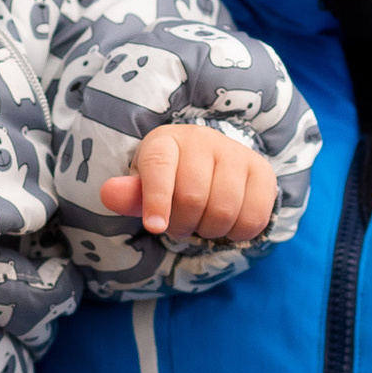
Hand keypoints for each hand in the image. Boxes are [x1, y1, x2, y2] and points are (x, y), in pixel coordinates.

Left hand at [99, 121, 276, 243]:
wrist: (210, 164)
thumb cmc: (169, 180)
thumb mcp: (144, 187)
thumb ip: (129, 195)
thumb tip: (109, 194)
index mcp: (166, 141)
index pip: (160, 168)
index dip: (156, 200)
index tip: (155, 228)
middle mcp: (203, 140)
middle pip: (192, 197)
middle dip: (181, 225)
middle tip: (177, 225)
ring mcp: (236, 154)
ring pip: (224, 210)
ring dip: (209, 230)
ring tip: (201, 223)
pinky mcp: (262, 171)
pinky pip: (253, 216)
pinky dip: (237, 232)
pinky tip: (227, 224)